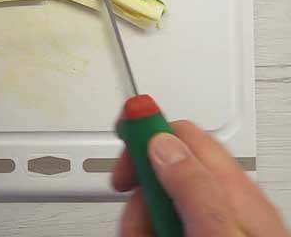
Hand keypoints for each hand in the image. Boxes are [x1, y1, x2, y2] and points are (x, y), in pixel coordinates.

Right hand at [112, 120, 287, 235]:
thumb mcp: (217, 232)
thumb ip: (192, 186)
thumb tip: (160, 139)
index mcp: (236, 190)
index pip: (185, 134)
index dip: (147, 130)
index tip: (120, 135)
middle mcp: (228, 202)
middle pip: (165, 166)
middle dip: (139, 186)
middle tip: (134, 213)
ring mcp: (217, 222)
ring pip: (160, 197)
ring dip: (139, 214)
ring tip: (143, 236)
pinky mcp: (203, 234)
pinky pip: (164, 219)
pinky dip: (148, 227)